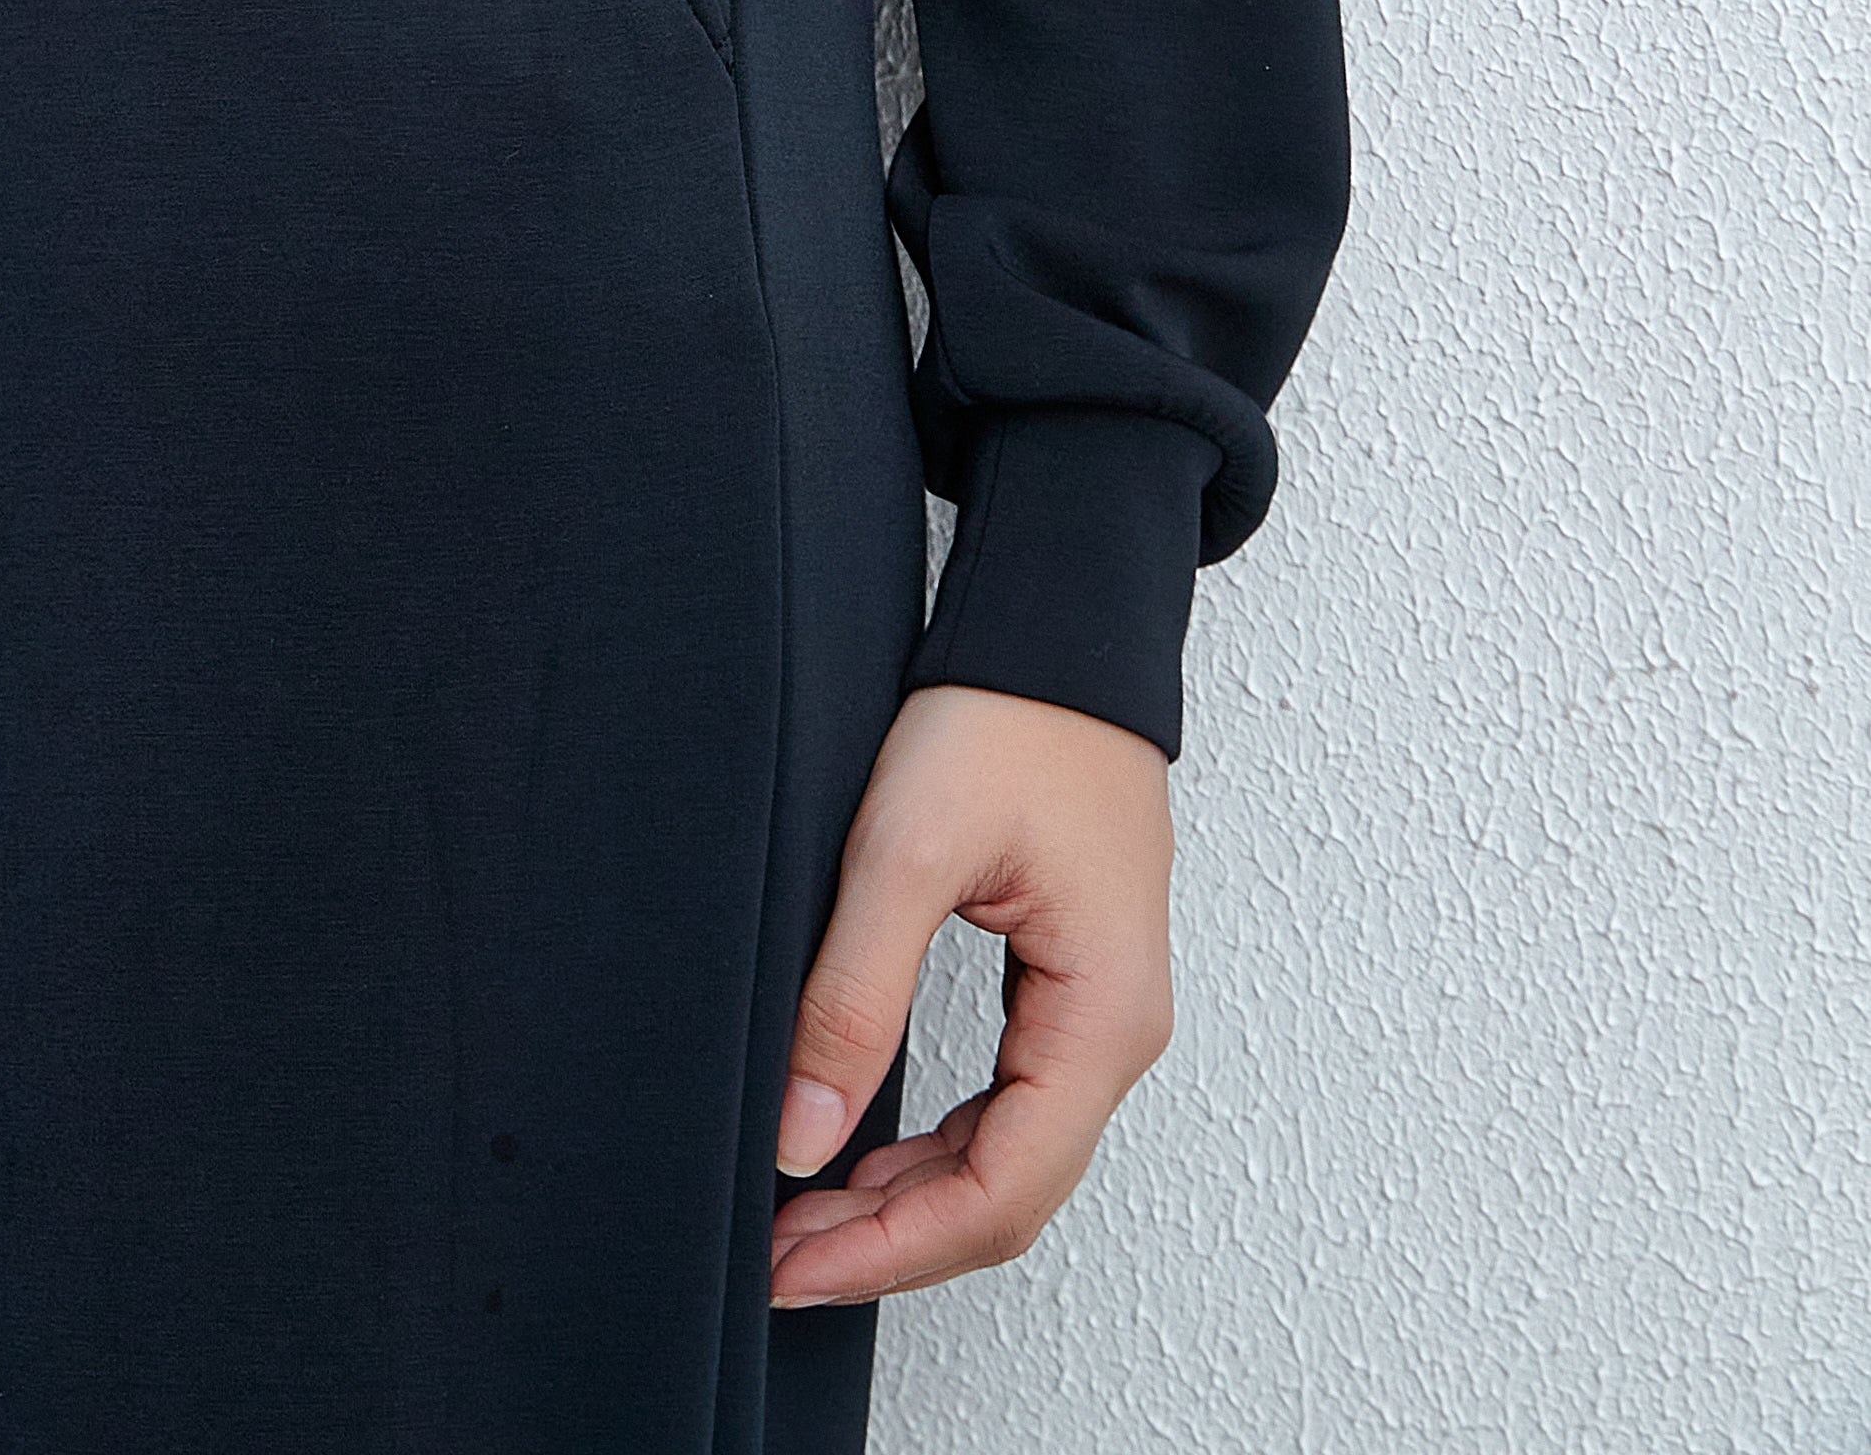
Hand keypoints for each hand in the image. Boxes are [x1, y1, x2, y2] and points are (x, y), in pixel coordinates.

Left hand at [767, 681, 1173, 1310]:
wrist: (1060, 625)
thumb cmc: (1007, 714)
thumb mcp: (905, 851)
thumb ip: (854, 997)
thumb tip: (802, 1133)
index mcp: (1101, 1020)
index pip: (998, 1194)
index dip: (889, 1250)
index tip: (789, 1266)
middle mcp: (1117, 1035)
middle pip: (1005, 1194)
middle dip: (889, 1240)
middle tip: (774, 1257)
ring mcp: (1097, 1012)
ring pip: (1005, 1157)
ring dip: (905, 1199)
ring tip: (799, 1215)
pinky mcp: (1065, 983)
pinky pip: (1006, 1104)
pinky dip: (932, 1144)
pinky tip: (859, 1147)